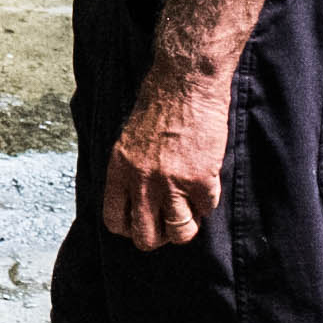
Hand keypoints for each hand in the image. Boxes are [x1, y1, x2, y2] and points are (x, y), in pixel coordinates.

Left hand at [102, 74, 230, 248]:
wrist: (185, 85)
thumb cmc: (159, 105)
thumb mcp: (129, 141)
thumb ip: (131, 172)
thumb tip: (140, 203)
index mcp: (119, 170)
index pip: (115, 220)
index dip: (130, 229)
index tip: (143, 224)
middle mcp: (141, 181)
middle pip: (146, 236)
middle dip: (160, 237)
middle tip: (170, 226)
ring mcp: (171, 183)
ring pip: (179, 232)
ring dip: (187, 226)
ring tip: (191, 210)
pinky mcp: (200, 180)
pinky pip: (206, 209)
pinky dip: (208, 201)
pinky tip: (206, 183)